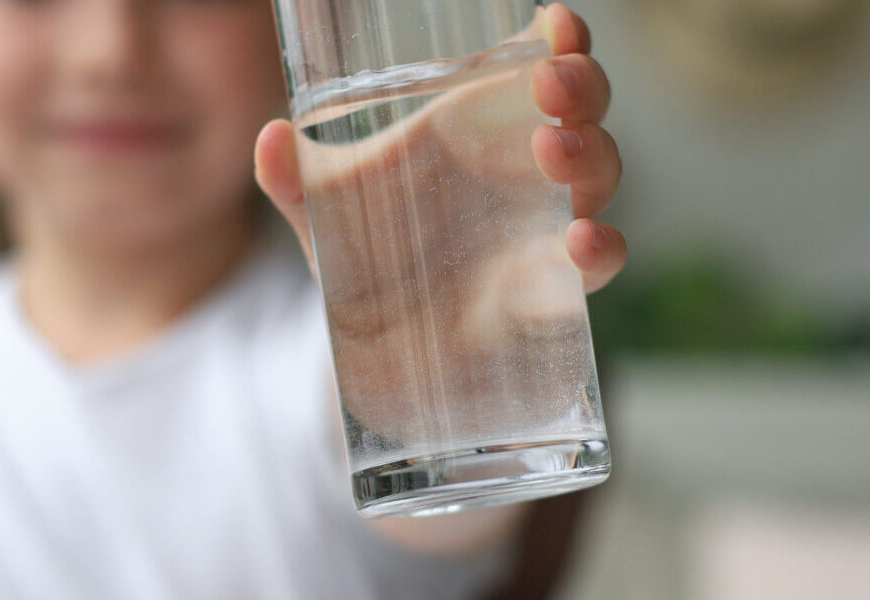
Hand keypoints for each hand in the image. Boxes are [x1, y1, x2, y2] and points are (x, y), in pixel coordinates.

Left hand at [254, 3, 625, 293]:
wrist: (372, 357)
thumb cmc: (363, 261)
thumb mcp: (323, 216)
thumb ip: (295, 181)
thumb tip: (269, 139)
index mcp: (480, 130)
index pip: (540, 68)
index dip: (562, 41)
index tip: (557, 23)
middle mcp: (526, 172)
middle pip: (584, 112)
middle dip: (582, 88)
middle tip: (551, 84)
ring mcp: (545, 228)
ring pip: (598, 177)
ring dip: (590, 156)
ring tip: (552, 149)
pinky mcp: (552, 291)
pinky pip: (595, 264)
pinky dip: (599, 249)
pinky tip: (579, 240)